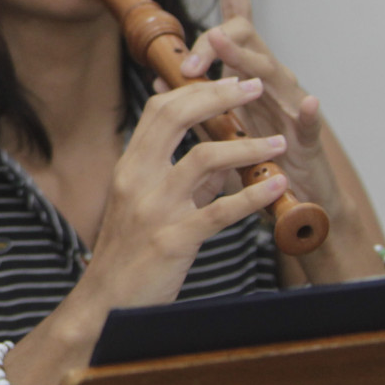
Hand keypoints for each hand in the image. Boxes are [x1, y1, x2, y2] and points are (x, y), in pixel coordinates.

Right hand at [82, 75, 288, 310]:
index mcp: (129, 168)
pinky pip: (219, 211)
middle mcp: (136, 180)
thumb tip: (217, 152)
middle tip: (252, 89)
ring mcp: (154, 209)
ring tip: (278, 142)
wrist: (105, 301)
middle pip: (175, 118)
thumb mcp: (144, 205)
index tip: (227, 83)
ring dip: (247, 146)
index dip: (194, 89)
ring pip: (203, 159)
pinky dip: (253, 196)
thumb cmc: (128, 254)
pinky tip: (276, 185)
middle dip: (219, 97)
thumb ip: (178, 177)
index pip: (159, 110)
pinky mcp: (173, 239)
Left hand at [177, 0, 338, 210]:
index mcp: (247, 67)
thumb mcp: (218, 119)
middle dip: (217, 38)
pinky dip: (309, 112)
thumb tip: (158, 80)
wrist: (295, 189)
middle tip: (190, 58)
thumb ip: (194, 96)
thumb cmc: (256, 148)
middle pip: (246, 37)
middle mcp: (270, 75)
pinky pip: (310, 120)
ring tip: (224, 47)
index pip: (235, 17)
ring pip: (271, 71)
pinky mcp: (306, 136)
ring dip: (247, 59)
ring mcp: (291, 102)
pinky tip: (308, 103)